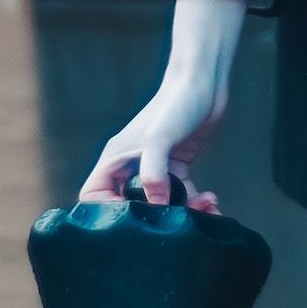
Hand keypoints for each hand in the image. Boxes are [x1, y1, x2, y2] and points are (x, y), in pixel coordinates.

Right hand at [79, 0, 247, 209]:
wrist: (205, 85)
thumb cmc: (176, 104)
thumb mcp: (159, 138)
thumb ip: (153, 172)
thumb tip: (157, 204)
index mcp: (116, 158)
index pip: (94, 194)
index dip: (104, 211)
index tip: (131, 220)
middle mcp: (132, 165)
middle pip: (130, 205)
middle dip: (153, 219)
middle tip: (174, 222)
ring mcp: (155, 168)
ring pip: (160, 205)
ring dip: (182, 214)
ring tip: (204, 211)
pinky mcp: (177, 168)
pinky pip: (182, 197)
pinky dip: (197, 204)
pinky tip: (212, 203)